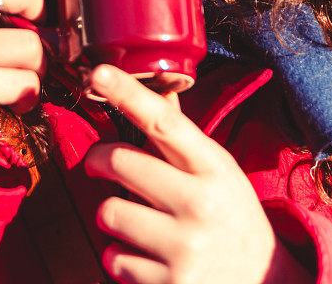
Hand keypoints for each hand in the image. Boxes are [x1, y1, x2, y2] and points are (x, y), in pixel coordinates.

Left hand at [85, 66, 310, 283]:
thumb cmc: (233, 218)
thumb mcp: (219, 173)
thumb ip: (183, 140)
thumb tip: (157, 94)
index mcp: (214, 168)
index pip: (164, 123)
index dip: (128, 94)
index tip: (100, 71)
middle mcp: (200, 205)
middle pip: (121, 163)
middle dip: (98, 161)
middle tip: (98, 164)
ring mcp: (184, 248)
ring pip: (109, 213)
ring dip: (112, 216)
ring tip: (138, 222)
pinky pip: (113, 259)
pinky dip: (121, 258)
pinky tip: (148, 258)